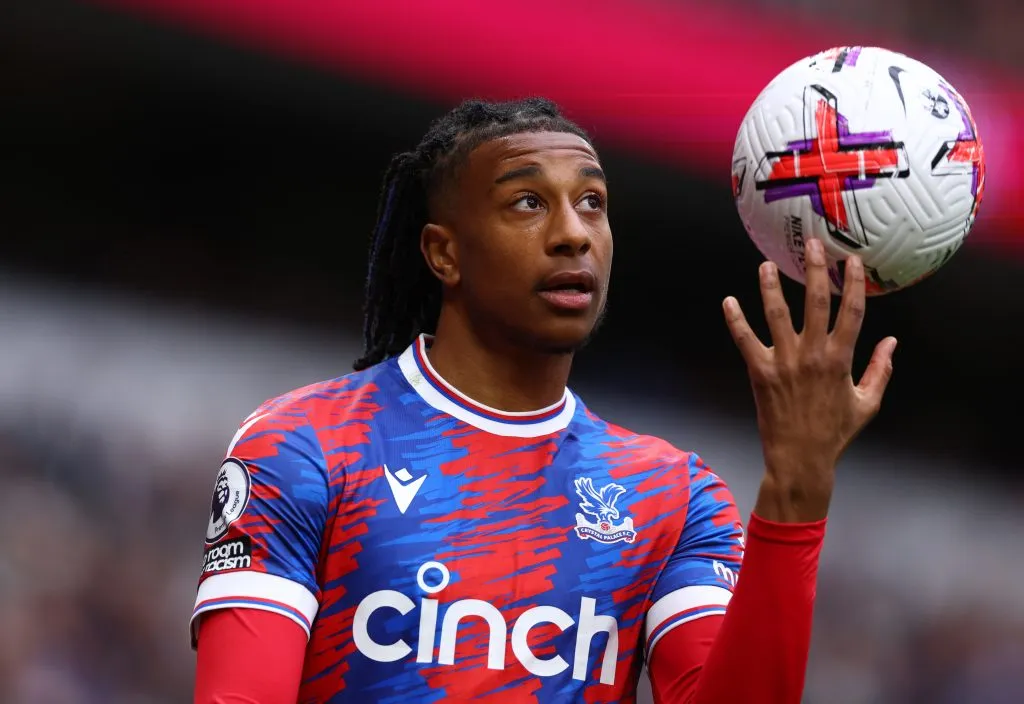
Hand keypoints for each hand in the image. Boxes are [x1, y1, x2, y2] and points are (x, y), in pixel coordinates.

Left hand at [722, 238, 896, 521]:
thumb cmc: (835, 433)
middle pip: (816, 303)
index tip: (852, 260)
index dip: (854, 283)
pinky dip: (735, 320)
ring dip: (770, 287)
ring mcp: (784, 362)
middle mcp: (813, 355)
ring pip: (776, 315)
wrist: (800, 458)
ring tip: (766, 265)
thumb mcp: (867, 403)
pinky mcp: (760, 372)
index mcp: (841, 359)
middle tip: (812, 244)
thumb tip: (892, 343)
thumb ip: (880, 370)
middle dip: (815, 270)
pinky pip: (745, 340)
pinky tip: (728, 301)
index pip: (852, 312)